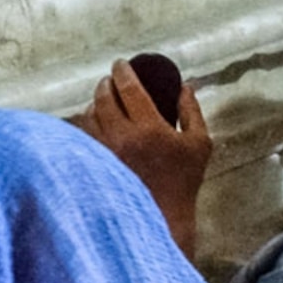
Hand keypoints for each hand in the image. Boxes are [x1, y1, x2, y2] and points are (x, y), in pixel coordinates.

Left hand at [84, 59, 210, 252]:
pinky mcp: (93, 166)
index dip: (123, 72)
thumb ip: (192, 111)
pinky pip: (82, 136)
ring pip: (88, 116)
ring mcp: (104, 153)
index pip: (129, 89)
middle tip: (110, 80)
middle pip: (103, 99)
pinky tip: (92, 122)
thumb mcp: (199, 145)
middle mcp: (122, 137)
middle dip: (105, 84)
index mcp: (149, 128)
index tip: (121, 64)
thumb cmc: (183, 182)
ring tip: (101, 100)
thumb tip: (186, 85)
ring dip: (94, 103)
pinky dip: (86, 125)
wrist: (161, 219)